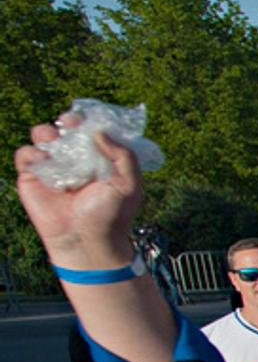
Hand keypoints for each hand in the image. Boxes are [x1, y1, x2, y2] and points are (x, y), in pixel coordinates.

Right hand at [13, 120, 144, 262]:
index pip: (89, 131)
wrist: (87, 240)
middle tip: (69, 125)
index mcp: (97, 159)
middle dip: (66, 122)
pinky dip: (31, 153)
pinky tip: (43, 160)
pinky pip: (24, 155)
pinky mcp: (32, 177)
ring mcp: (52, 167)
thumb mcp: (129, 184)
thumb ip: (123, 156)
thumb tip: (99, 132)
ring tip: (54, 143)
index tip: (85, 121)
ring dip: (46, 133)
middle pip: (64, 129)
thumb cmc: (111, 215)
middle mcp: (74, 160)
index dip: (86, 122)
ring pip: (42, 137)